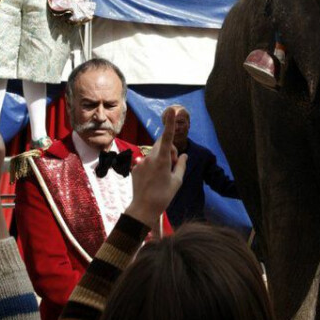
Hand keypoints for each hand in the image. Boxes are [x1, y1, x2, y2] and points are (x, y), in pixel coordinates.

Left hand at [125, 106, 187, 227]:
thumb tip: (184, 155)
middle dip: (170, 150)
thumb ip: (181, 165)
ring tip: (163, 175)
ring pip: (154, 153)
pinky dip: (153, 165)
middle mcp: (150, 157)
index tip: (171, 110)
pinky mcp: (135, 168)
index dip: (170, 123)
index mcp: (162, 160)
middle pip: (162, 144)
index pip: (167, 137)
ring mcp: (141, 162)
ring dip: (161, 158)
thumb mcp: (177, 181)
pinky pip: (147, 161)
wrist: (143, 208)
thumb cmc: (164, 196)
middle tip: (174, 165)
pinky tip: (153, 179)